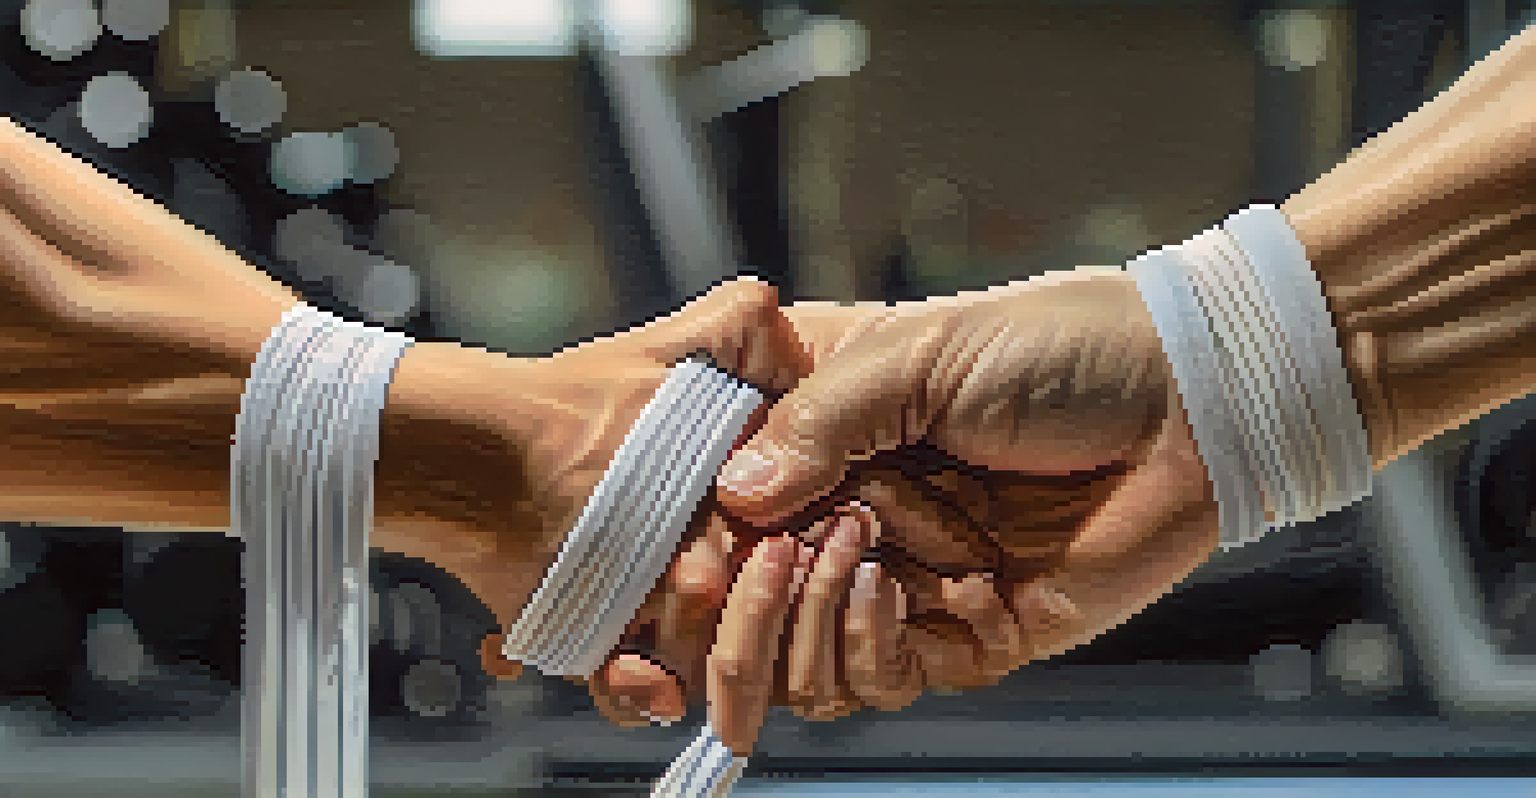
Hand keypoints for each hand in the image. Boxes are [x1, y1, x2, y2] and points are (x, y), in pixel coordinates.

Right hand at [712, 271, 1220, 692]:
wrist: (1191, 405)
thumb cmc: (1059, 347)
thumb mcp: (920, 355)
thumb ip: (819, 423)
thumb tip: (732, 495)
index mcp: (824, 428)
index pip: (719, 499)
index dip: (688, 531)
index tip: (683, 538)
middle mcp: (851, 508)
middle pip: (744, 595)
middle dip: (733, 598)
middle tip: (756, 562)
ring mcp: (902, 576)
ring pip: (798, 654)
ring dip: (801, 616)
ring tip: (846, 554)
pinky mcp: (961, 633)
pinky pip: (877, 677)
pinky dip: (863, 644)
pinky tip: (885, 588)